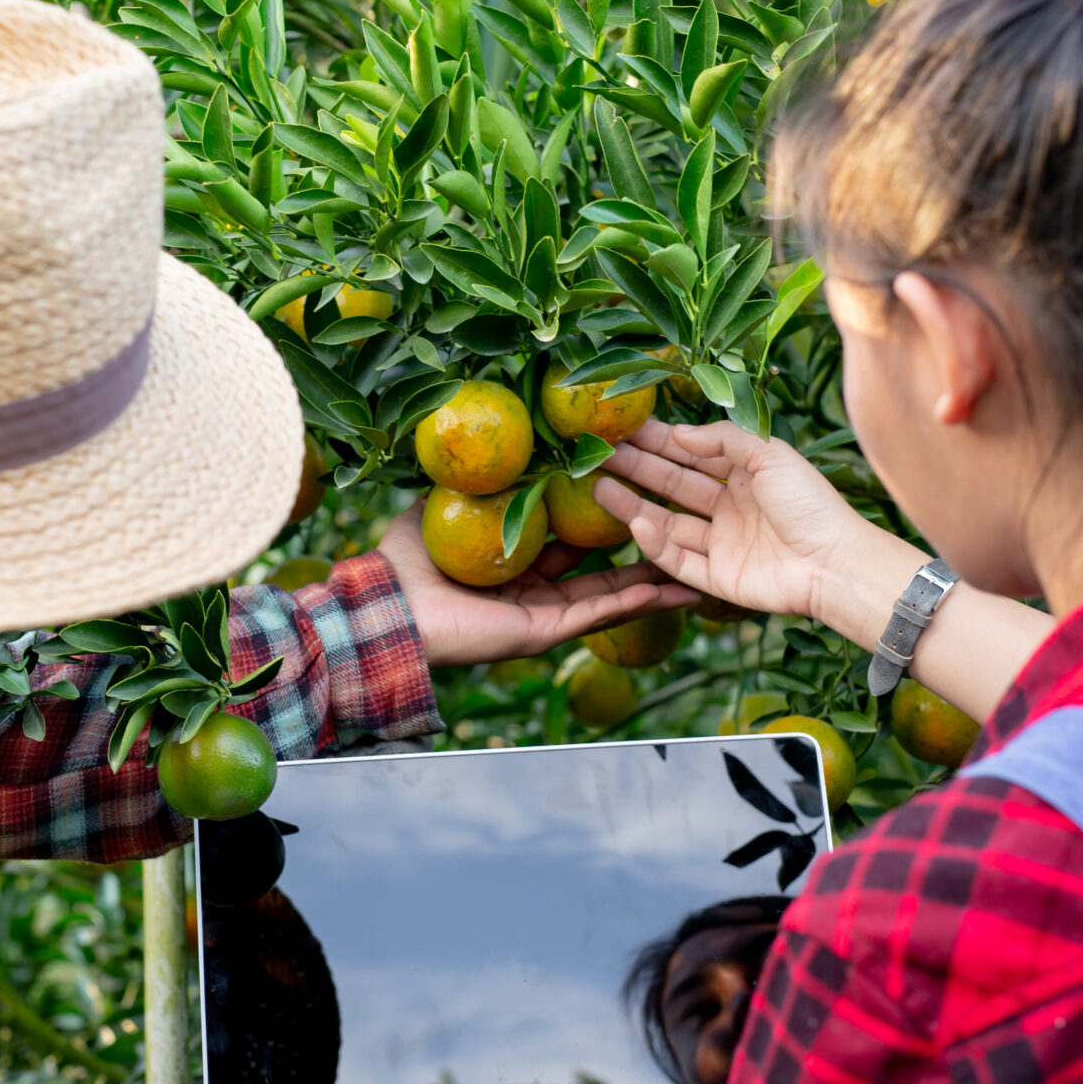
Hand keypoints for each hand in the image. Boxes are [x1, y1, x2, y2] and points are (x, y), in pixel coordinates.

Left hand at [373, 507, 695, 667]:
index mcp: (514, 569)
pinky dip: (632, 602)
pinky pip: (595, 615)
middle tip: (682, 535)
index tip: (636, 500)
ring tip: (696, 569)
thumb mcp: (442, 509)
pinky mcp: (541, 632)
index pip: (570, 548)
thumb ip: (474, 489)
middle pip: (601, 577)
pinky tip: (667, 586)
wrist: (386, 604)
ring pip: (609, 599)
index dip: (603, 526)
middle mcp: (533, 595)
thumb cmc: (405, 560)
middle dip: (641, 559)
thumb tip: (494, 452)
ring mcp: (541, 616)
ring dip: (652, 584)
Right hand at [594, 421, 905, 624]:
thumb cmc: (810, 504)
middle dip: (637, 469)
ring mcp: (721, 544)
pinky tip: (637, 522)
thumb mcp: (770, 455)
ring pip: (667, 522)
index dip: (658, 442)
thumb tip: (677, 432)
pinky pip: (678, 559)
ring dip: (634, 505)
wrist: (835, 563)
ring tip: (600, 487)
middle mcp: (729, 508)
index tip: (623, 429)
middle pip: (673, 485)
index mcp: (744, 475)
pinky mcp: (716, 578)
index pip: (692, 454)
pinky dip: (656, 543)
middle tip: (599, 455)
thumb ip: (724, 439)